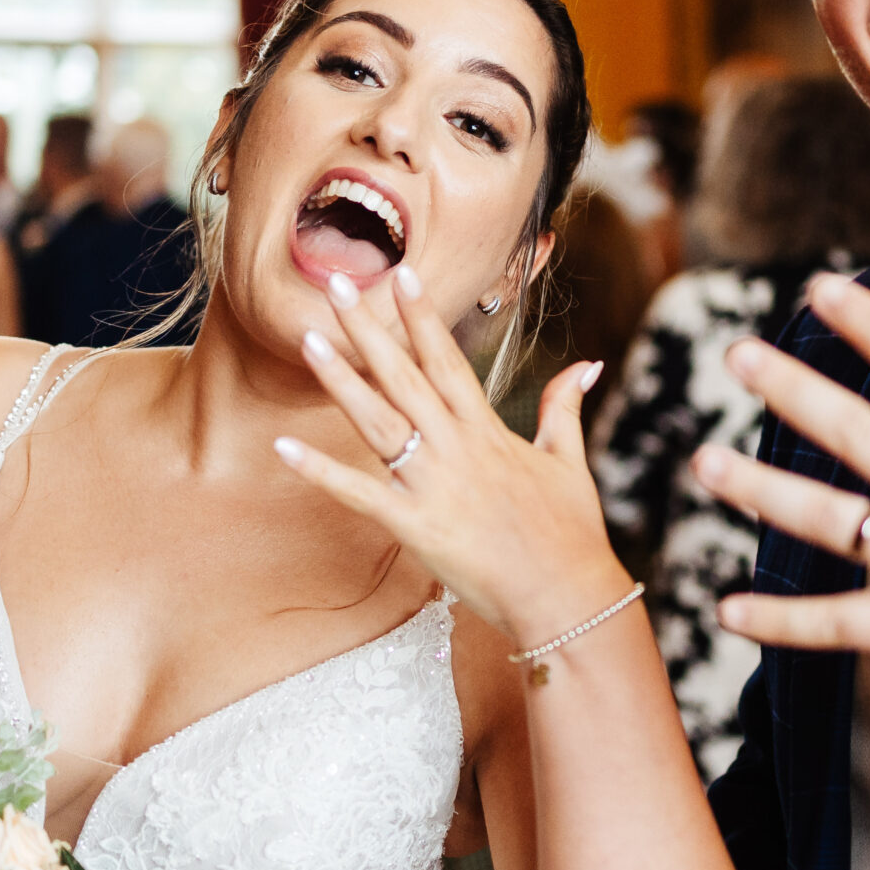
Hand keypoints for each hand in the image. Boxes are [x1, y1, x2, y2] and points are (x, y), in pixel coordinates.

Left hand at [274, 265, 631, 646]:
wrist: (567, 594)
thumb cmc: (571, 533)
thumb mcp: (568, 461)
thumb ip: (564, 408)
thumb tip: (586, 365)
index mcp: (487, 430)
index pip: (448, 358)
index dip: (422, 315)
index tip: (401, 274)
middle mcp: (456, 447)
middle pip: (403, 374)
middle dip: (368, 327)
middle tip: (335, 282)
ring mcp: (434, 484)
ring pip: (378, 420)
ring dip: (341, 379)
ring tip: (307, 339)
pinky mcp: (416, 525)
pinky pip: (358, 493)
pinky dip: (320, 472)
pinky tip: (283, 447)